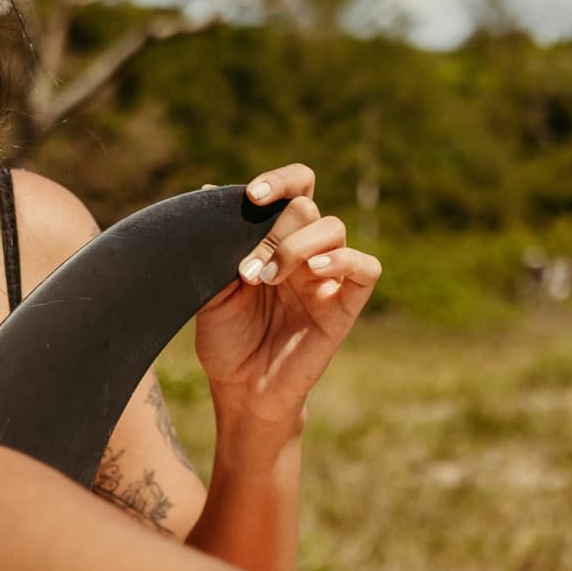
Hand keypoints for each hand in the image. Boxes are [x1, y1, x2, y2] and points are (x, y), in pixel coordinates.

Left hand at [194, 164, 380, 424]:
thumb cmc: (226, 340)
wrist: (239, 389)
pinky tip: (313, 271)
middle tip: (248, 269)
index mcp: (275, 240)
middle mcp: (303, 252)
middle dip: (273, 231)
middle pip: (306, 207)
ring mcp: (326, 277)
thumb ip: (215, 248)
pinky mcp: (345, 305)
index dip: (279, 181)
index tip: (251, 195)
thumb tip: (206, 194)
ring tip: (269, 277)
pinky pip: (365, 268)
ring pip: (334, 229)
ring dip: (297, 246)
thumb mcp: (210, 290)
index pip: (294, 188)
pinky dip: (344, 260)